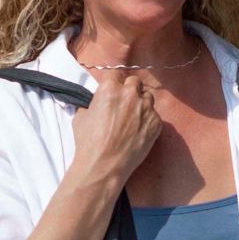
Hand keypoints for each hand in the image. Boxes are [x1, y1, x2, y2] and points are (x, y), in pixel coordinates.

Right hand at [70, 71, 160, 185]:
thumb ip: (93, 103)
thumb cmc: (88, 142)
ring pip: (147, 97)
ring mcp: (146, 108)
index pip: (116, 74)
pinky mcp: (156, 123)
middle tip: (123, 104)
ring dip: (141, 103)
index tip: (113, 92)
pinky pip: (154, 115)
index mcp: (110, 88)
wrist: (104, 165)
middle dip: (130, 90)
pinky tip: (138, 132)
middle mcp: (130, 94)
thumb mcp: (81, 116)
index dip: (114, 84)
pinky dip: (148, 121)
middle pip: (134, 82)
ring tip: (132, 119)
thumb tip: (97, 102)